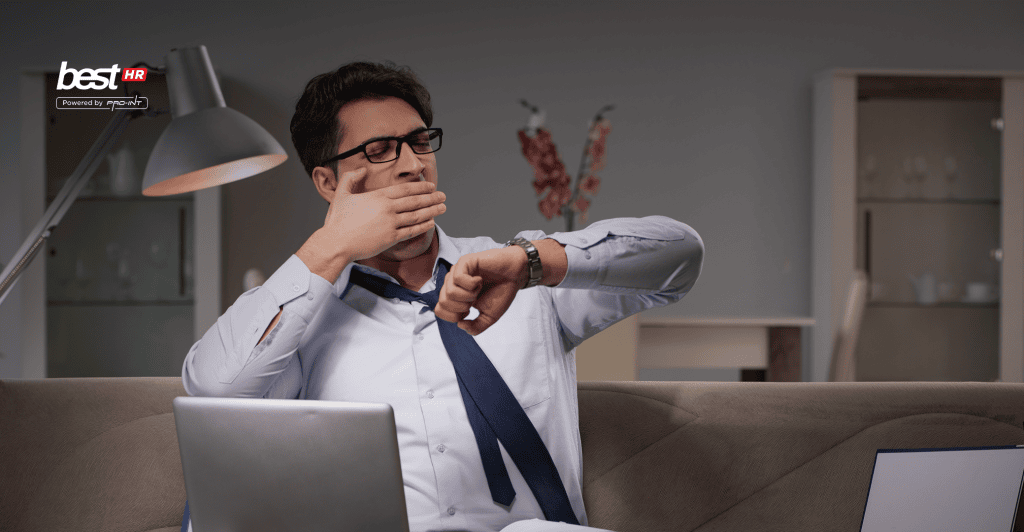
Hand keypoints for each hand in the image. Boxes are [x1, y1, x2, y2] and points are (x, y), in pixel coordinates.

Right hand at [321, 167, 446, 261]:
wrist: (336, 243)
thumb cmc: (337, 221)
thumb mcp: (341, 194)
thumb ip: (351, 178)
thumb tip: (362, 169)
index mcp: (378, 197)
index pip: (405, 189)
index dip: (421, 187)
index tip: (431, 186)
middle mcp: (387, 208)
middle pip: (415, 201)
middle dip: (432, 197)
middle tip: (443, 195)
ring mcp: (391, 224)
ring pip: (417, 215)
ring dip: (432, 210)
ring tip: (443, 207)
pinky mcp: (391, 238)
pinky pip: (412, 231)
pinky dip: (423, 226)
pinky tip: (432, 222)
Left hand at [435, 247, 527, 334]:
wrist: (516, 276)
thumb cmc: (501, 292)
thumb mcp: (488, 317)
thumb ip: (475, 327)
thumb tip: (460, 325)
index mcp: (454, 296)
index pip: (439, 310)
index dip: (454, 316)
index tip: (470, 311)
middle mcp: (452, 283)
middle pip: (443, 302)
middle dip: (463, 307)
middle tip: (476, 299)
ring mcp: (457, 272)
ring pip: (450, 292)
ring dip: (469, 295)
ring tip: (479, 289)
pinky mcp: (464, 262)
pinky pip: (458, 278)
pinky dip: (472, 284)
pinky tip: (480, 280)